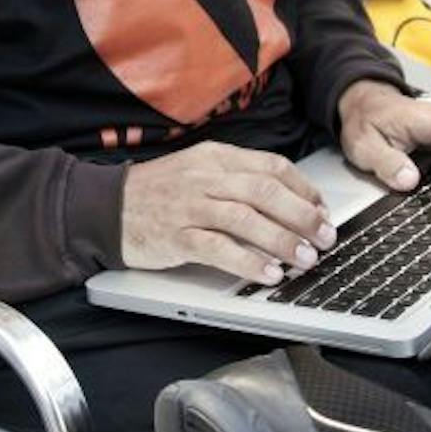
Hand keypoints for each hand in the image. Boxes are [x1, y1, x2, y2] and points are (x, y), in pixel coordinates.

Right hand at [120, 142, 339, 286]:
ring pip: (247, 218)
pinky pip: (218, 248)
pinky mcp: (176, 236)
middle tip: (325, 238)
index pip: (272, 167)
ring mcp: (190, 206)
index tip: (322, 211)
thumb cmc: (158, 193)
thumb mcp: (199, 171)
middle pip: (266, 191)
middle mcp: (206, 177)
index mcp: (216, 157)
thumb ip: (238, 181)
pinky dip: (247, 262)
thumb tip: (288, 202)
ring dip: (282, 240)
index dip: (304, 191)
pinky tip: (268, 274)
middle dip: (303, 216)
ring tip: (305, 259)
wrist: (104, 206)